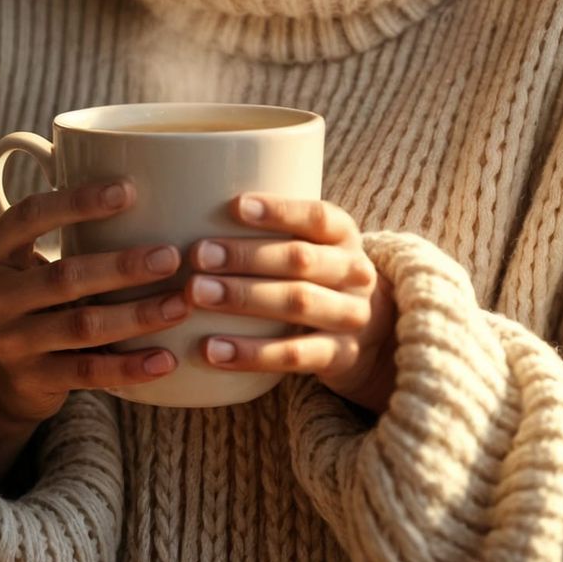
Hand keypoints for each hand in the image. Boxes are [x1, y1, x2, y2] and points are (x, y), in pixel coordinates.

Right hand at [0, 177, 194, 424]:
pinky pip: (87, 372)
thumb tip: (155, 174)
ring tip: (181, 304)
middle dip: (122, 266)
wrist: (8, 369)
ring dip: (137, 315)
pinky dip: (129, 366)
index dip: (77, 202)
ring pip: (81, 326)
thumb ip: (74, 223)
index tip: (129, 190)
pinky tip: (166, 358)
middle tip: (172, 256)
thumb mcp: (36, 252)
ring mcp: (8, 341)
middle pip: (63, 276)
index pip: (30, 215)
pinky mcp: (31, 380)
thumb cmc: (43, 288)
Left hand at [179, 193, 398, 413]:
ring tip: (197, 294)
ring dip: (244, 298)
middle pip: (300, 259)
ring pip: (298, 303)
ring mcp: (351, 316)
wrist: (371, 332)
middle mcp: (354, 272)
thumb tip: (190, 208)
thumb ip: (270, 230)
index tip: (235, 205)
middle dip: (246, 256)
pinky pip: (295, 355)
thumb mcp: (311, 245)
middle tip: (198, 255)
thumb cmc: (316, 275)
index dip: (278, 210)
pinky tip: (213, 349)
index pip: (316, 216)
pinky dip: (252, 353)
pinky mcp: (340, 356)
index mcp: (344, 235)